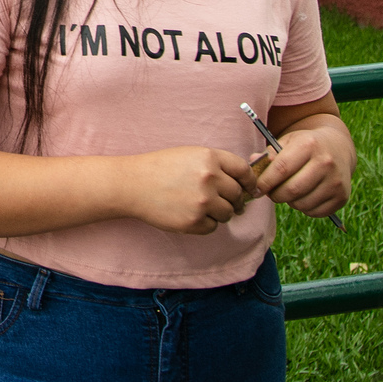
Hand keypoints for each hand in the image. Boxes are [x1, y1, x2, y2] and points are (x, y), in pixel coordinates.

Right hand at [121, 146, 261, 235]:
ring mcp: (203, 201)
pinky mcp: (194, 221)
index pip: (244, 171)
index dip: (249, 181)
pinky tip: (189, 214)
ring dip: (219, 212)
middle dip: (233, 200)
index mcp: (210, 158)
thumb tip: (244, 185)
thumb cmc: (160, 167)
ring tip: (200, 206)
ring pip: (228, 213)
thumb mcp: (190, 155)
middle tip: (221, 201)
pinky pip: (213, 226)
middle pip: (238, 194)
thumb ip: (217, 165)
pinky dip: (205, 223)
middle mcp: (210, 178)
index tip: (249, 188)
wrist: (133, 184)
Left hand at [253, 120, 352, 218]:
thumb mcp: (288, 142)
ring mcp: (336, 181)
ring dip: (290, 202)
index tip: (257, 187)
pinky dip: (304, 208)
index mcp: (309, 145)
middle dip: (275, 195)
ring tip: (289, 191)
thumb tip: (253, 163)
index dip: (265, 181)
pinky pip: (314, 212)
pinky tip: (304, 196)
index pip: (281, 169)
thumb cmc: (305, 146)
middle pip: (291, 190)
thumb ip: (270, 154)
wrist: (338, 148)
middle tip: (272, 192)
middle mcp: (326, 163)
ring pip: (302, 204)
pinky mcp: (342, 197)